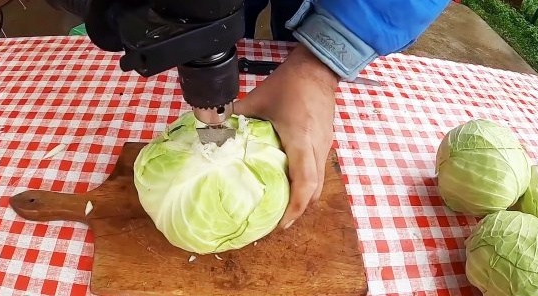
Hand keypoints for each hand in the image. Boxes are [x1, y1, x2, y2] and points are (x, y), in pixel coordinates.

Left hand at [233, 44, 338, 228]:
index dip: (294, 208)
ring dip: (303, 197)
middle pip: (315, 191)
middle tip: (277, 221)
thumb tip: (212, 130)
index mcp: (301, 141)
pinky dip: (306, 183)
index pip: (304, 183)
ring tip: (282, 206)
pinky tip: (288, 182)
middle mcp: (317, 149)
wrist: (318, 67)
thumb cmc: (290, 83)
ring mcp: (325, 146)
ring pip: (319, 182)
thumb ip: (236, 117)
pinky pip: (318, 170)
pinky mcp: (325, 142)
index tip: (280, 224)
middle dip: (298, 210)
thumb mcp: (258, 99)